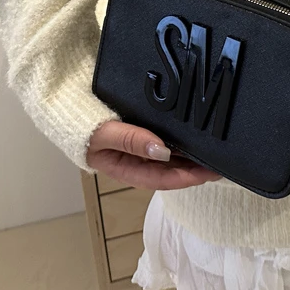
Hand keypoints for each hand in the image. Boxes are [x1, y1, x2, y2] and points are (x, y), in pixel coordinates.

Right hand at [86, 120, 221, 188]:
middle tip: (221, 163)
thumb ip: (131, 140)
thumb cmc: (83, 127)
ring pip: (169, 159)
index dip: (187, 177)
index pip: (163, 179)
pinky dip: (179, 145)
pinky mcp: (140, 137)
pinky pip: (163, 145)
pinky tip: (193, 139)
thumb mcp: (105, 134)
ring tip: (213, 153)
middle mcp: (135, 163)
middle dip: (194, 170)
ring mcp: (138, 151)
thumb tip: (161, 151)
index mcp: (126, 169)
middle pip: (170, 171)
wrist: (68, 111)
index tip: (209, 173)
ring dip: (189, 158)